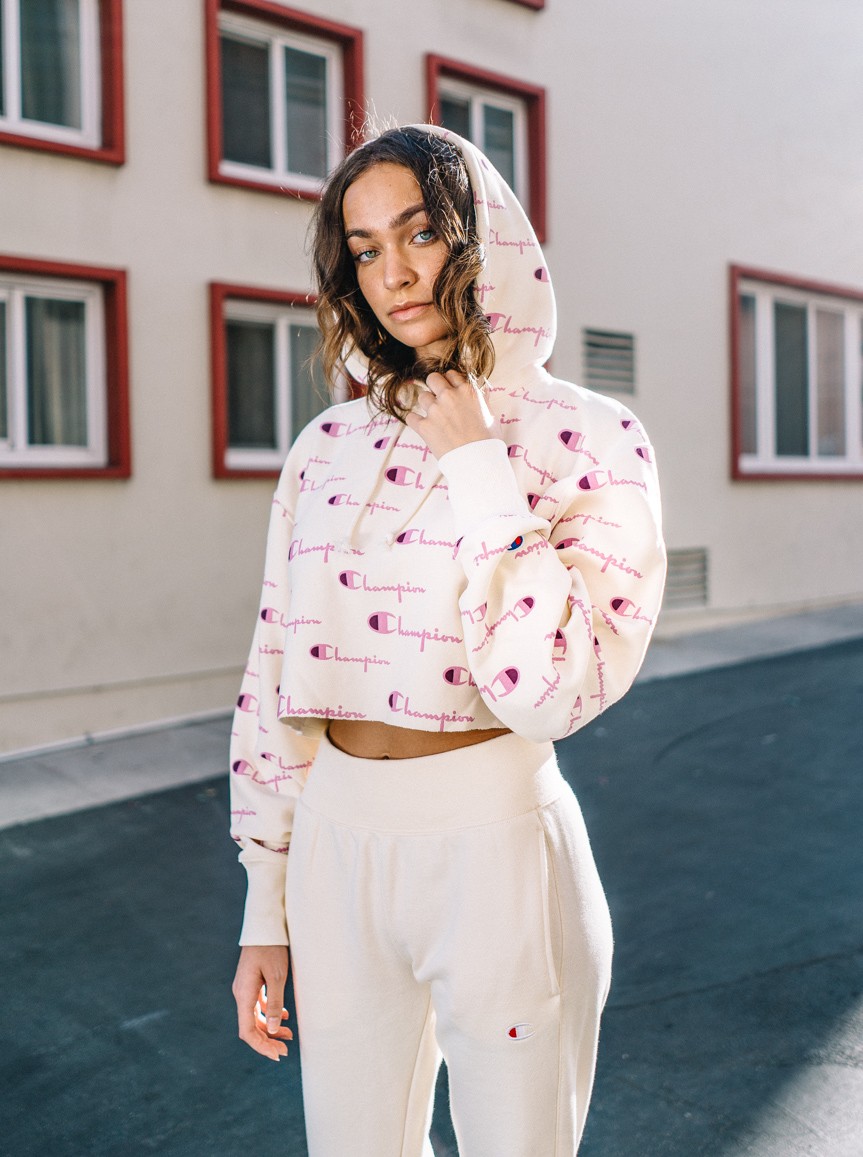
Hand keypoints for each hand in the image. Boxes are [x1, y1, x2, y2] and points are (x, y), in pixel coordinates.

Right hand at [232, 944, 292, 1060]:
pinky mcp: (251, 982)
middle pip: (250, 1026)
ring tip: (288, 1035)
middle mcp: (241, 993)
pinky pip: (257, 1005)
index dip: (262, 1046)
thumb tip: (272, 1030)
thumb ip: (274, 1003)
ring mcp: (245, 988)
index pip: (248, 1031)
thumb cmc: (272, 948)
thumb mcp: (277, 976)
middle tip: (285, 1050)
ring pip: (254, 1016)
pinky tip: (283, 1017)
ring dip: (269, 1028)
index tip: (278, 1055)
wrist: (265, 926)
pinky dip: (269, 1014)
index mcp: (244, 994)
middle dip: (267, 1041)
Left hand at [404, 369, 492, 458]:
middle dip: (434, 386)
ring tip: (434, 416)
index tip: (450, 389)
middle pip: (432, 379)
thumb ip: (482, 399)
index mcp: (467, 391)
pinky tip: (422, 426)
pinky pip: (411, 417)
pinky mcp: (424, 427)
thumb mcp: (490, 414)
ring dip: (426, 404)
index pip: (452, 374)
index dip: (450, 381)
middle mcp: (449, 396)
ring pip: (422, 396)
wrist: (478, 461)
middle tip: (437, 397)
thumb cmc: (488, 440)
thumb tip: (480, 390)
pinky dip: (415, 421)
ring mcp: (435, 411)